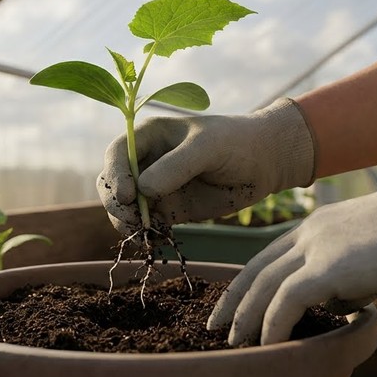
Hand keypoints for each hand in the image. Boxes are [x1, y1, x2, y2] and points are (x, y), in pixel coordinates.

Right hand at [97, 98, 316, 235]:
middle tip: (133, 221)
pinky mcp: (169, 209)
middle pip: (112, 184)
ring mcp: (155, 186)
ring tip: (146, 232)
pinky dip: (145, 234)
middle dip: (116, 203)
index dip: (115, 175)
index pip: (117, 154)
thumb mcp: (207, 148)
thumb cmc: (236, 142)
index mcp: (149, 136)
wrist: (264, 162)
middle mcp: (146, 160)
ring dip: (127, 222)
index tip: (127, 195)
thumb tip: (143, 190)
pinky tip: (157, 240)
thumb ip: (176, 166)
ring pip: (124, 208)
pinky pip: (146, 224)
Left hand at [208, 131, 376, 345]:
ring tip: (236, 347)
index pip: (270, 256)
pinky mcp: (333, 266)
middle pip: (256, 270)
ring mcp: (319, 246)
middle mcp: (311, 232)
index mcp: (322, 224)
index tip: (234, 306)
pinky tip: (269, 347)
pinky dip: (273, 326)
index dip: (249, 283)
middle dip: (234, 302)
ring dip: (247, 319)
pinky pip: (286, 300)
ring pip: (264, 286)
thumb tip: (340, 301)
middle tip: (217, 329)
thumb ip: (354, 273)